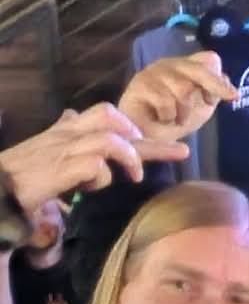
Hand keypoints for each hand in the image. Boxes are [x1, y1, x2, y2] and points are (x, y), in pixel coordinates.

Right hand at [0, 105, 188, 213]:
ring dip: (127, 158)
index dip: (141, 132)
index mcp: (66, 129)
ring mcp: (63, 150)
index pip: (108, 120)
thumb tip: (72, 114)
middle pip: (113, 119)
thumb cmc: (17, 173)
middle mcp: (67, 134)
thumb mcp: (45, 150)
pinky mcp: (59, 169)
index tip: (175, 146)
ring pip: (109, 139)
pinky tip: (93, 189)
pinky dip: (102, 177)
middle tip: (176, 152)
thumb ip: (64, 135)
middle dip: (150, 139)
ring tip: (133, 177)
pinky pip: (94, 165)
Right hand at [120, 52, 237, 144]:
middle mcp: (170, 65)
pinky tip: (161, 119)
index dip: (219, 78)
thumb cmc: (169, 119)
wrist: (141, 136)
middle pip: (198, 70)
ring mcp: (153, 72)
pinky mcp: (139, 85)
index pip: (208, 60)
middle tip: (212, 105)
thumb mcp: (198, 108)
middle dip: (212, 87)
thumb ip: (211, 92)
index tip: (232, 96)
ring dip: (184, 112)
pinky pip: (165, 102)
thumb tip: (225, 79)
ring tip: (176, 120)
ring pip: (183, 90)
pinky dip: (168, 117)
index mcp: (185, 67)